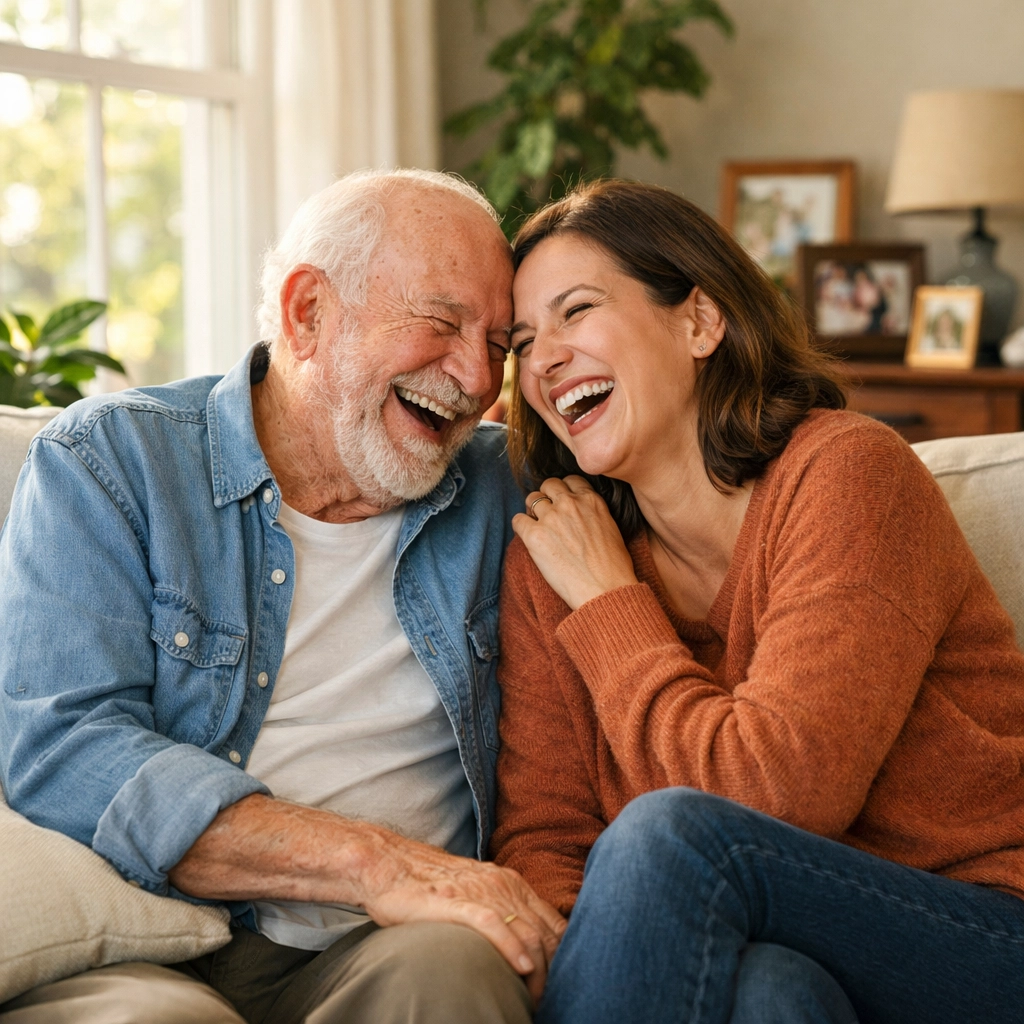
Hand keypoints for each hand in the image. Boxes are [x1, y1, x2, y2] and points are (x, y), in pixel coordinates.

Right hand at [360, 833, 566, 1004]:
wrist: (391, 864)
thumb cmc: (433, 884)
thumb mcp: (478, 893)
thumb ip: (503, 912)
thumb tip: (525, 949)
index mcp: (512, 884)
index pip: (554, 924)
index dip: (563, 957)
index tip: (559, 984)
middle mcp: (503, 886)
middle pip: (545, 934)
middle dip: (552, 973)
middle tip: (544, 1001)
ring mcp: (480, 892)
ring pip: (526, 932)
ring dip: (537, 973)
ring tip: (533, 1000)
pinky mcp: (455, 901)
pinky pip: (492, 923)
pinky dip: (511, 947)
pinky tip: (520, 968)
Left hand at [512, 476, 638, 609]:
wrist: (605, 591)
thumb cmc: (613, 568)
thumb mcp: (611, 529)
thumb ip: (593, 514)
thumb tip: (580, 516)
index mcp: (591, 500)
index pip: (570, 480)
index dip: (564, 491)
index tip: (563, 504)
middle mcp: (570, 503)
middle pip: (548, 485)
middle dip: (547, 497)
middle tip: (548, 515)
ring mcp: (551, 518)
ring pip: (531, 499)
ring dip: (533, 511)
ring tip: (538, 528)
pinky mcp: (534, 535)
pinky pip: (518, 520)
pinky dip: (522, 528)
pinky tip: (530, 540)